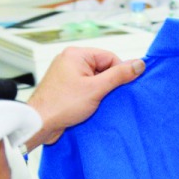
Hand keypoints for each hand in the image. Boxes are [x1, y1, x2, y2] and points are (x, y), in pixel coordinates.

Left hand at [22, 47, 144, 151]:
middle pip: (102, 68)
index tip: (122, 88)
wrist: (39, 124)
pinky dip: (92, 97)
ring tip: (98, 104)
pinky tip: (92, 107)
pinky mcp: (66, 88)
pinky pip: (86, 88)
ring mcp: (67, 74)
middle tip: (108, 98)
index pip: (109, 57)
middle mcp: (70, 61)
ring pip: (95, 79)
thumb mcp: (96, 89)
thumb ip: (119, 76)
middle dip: (109, 84)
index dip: (119, 73)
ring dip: (101, 92)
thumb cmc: (62, 105)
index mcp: (76, 54)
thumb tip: (139, 64)